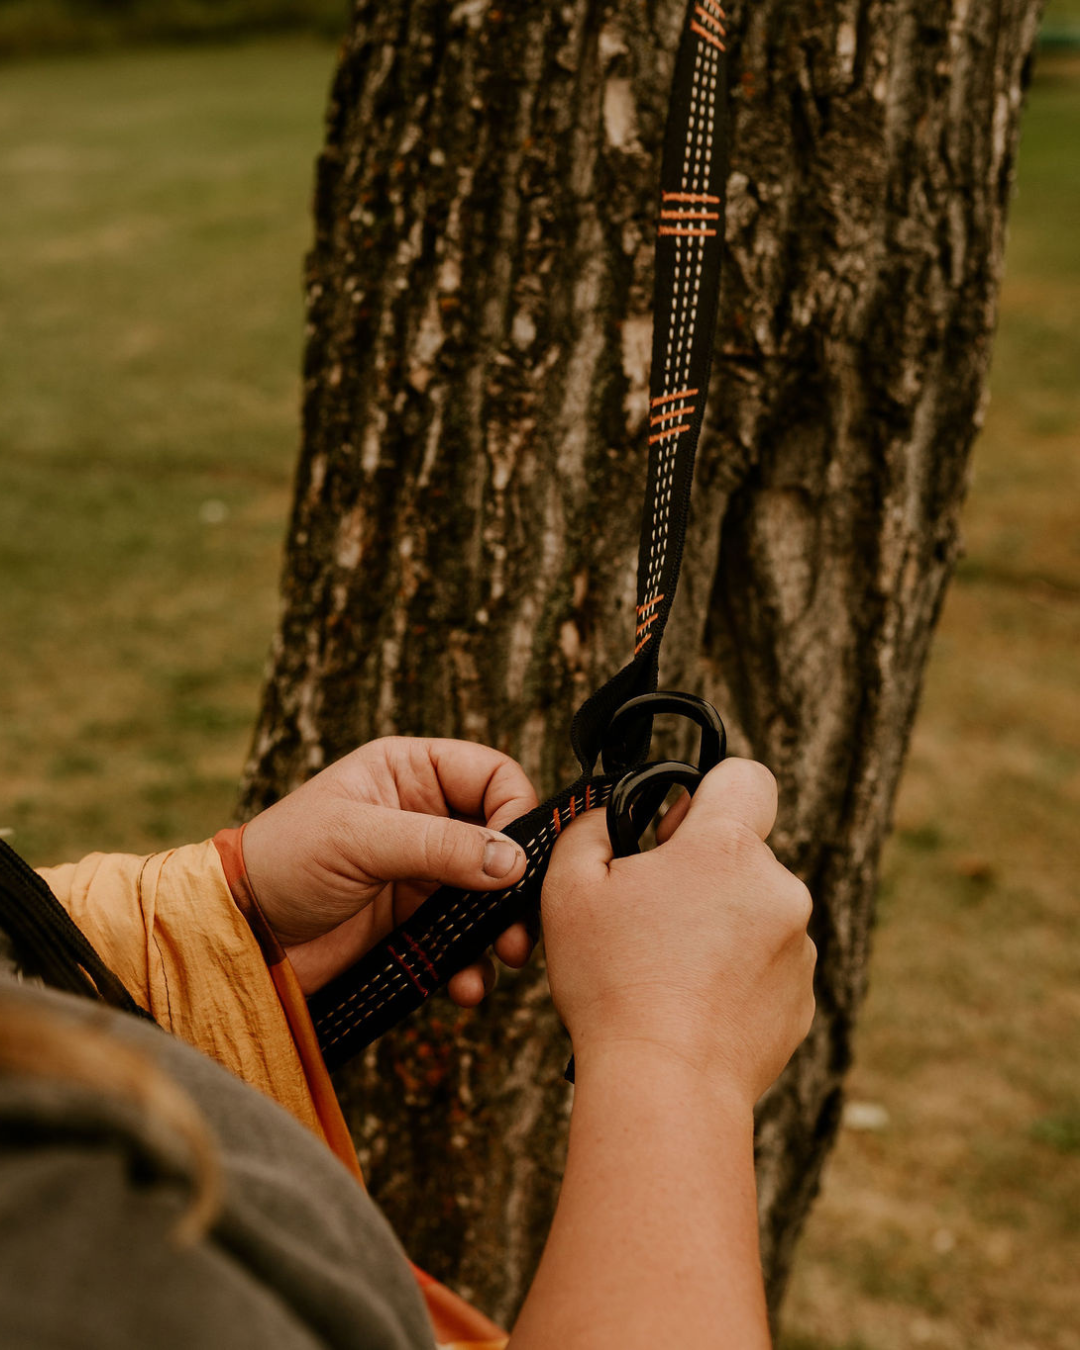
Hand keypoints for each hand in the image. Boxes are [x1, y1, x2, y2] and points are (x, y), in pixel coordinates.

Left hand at [241, 737, 539, 1000]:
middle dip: (518, 881)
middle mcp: (425, 816)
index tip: (516, 859)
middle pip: (503, 837)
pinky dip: (473, 963)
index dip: (515, 812)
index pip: (493, 776)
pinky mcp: (415, 923)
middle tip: (522, 922)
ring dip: (503, 928)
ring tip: (506, 957)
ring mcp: (423, 872)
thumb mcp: (359, 841)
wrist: (239, 935)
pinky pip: (465, 940)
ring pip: (491, 894)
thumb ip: (438, 846)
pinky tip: (464, 985)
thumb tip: (513, 861)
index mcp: (410, 771)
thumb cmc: (283, 861)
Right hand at [541, 759, 815, 1108]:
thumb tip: (611, 818)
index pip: (747, 777)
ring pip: (755, 912)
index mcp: (726, 848)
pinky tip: (692, 1005)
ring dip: (720, 927)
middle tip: (651, 916)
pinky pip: (768, 966)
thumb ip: (590, 829)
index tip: (676, 831)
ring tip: (668, 972)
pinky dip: (736, 976)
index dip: (710, 791)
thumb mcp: (568, 887)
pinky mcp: (802, 1001)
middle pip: (742, 854)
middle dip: (701, 873)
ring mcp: (799, 948)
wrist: (665, 1086)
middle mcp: (778, 889)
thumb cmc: (612, 984)